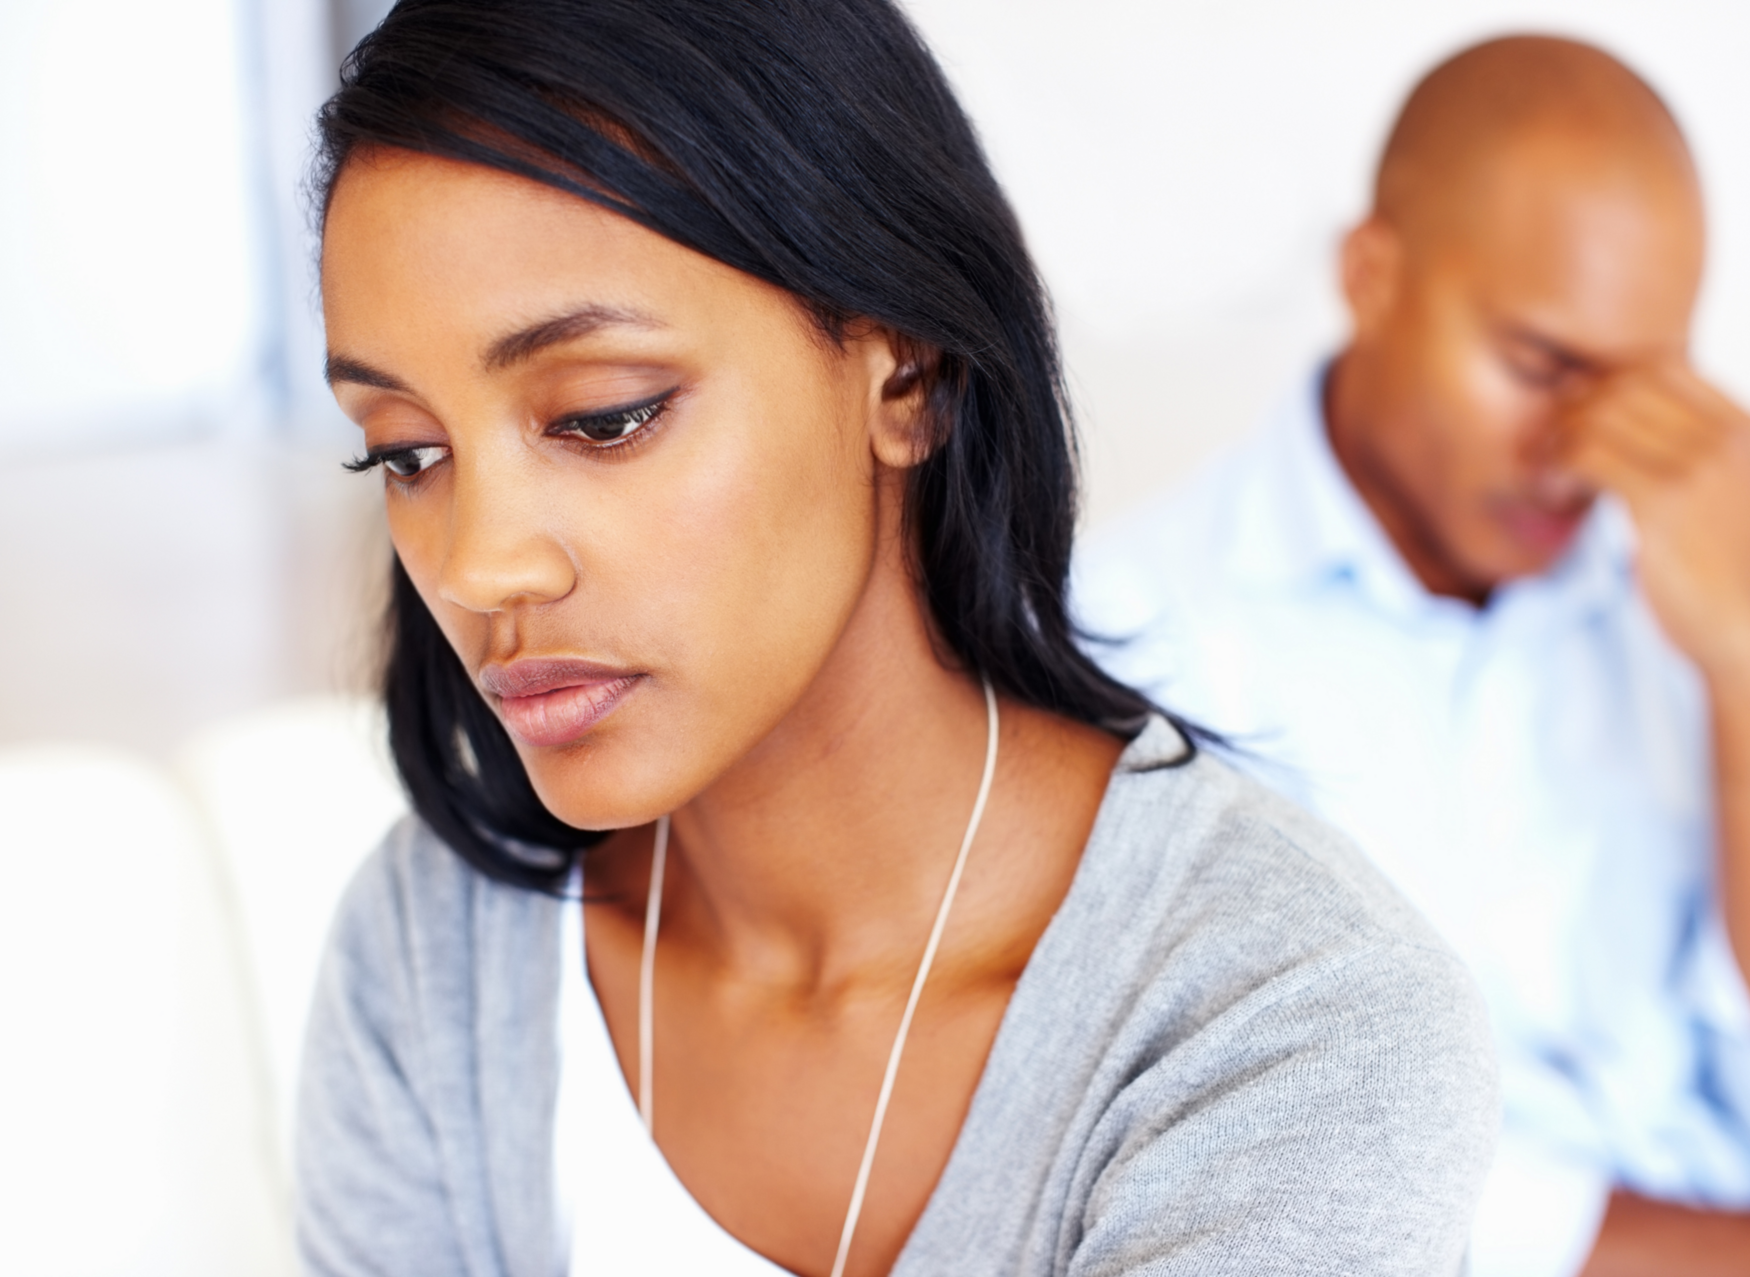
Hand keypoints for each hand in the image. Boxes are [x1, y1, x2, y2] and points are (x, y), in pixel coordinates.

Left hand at [1560, 363, 1749, 687]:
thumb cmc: (1728, 574)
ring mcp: (1696, 468)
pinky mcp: (1662, 505)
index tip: (1580, 421)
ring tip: (1548, 477)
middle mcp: (1725, 438)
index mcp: (1742, 429)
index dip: (1605, 383)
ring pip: (1599, 413)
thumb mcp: (1723, 497)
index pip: (1661, 365)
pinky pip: (1587, 455)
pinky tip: (1553, 496)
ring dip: (1558, 438)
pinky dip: (1555, 467)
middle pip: (1623, 382)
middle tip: (1549, 449)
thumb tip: (1620, 429)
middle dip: (1573, 408)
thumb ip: (1689, 456)